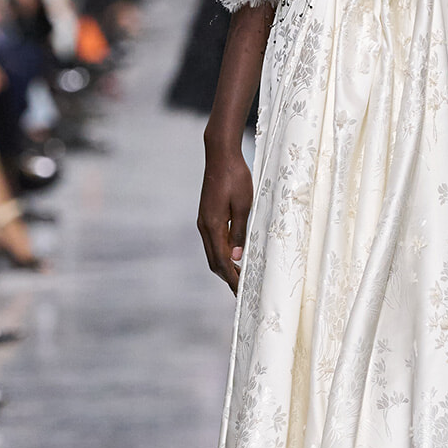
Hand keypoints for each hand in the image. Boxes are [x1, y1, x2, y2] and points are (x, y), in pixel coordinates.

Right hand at [198, 147, 253, 291]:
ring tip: (239, 277)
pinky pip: (212, 241)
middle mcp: (204, 226)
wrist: (220, 155)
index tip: (240, 292)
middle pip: (213, 261)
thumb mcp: (244, 205)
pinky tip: (233, 256)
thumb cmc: (235, 177)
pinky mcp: (206, 216)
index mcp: (213, 225)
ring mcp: (203, 221)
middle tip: (242, 290)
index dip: (231, 278)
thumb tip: (236, 258)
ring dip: (223, 267)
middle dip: (226, 277)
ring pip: (211, 252)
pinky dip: (221, 254)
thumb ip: (239, 231)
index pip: (221, 261)